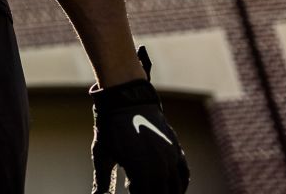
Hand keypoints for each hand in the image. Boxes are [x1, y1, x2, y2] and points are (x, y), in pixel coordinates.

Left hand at [90, 47, 189, 192]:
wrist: (127, 100)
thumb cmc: (111, 127)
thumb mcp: (102, 155)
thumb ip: (101, 180)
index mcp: (141, 170)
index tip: (129, 193)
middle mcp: (160, 167)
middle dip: (150, 193)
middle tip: (137, 189)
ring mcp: (171, 159)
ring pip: (175, 189)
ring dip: (164, 192)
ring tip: (148, 188)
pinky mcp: (176, 151)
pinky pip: (184, 175)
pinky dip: (179, 186)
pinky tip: (169, 188)